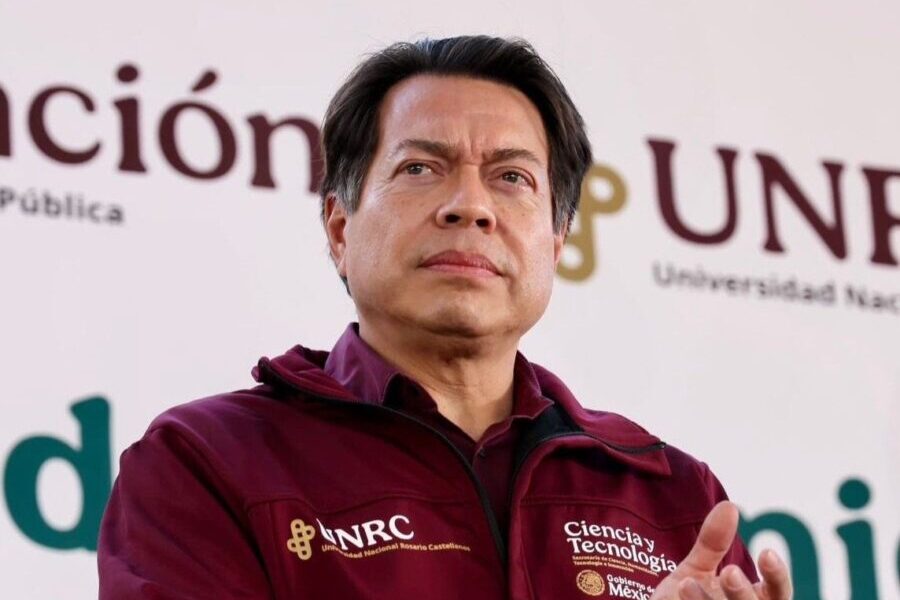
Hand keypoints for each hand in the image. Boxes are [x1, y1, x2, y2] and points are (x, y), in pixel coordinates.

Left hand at [649, 501, 792, 598]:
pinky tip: (680, 590)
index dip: (776, 575)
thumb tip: (729, 506)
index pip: (779, 593)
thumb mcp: (697, 567)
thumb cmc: (684, 598)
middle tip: (730, 572)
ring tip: (687, 584)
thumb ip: (713, 542)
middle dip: (743, 594)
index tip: (766, 552)